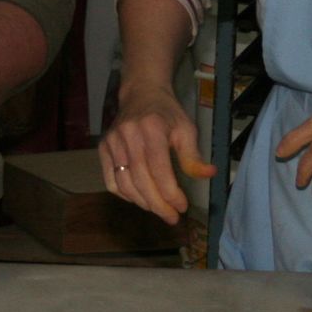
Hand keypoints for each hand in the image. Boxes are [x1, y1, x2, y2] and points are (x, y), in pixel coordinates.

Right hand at [99, 84, 214, 223]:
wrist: (141, 94)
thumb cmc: (167, 113)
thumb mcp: (186, 129)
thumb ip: (193, 155)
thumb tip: (208, 174)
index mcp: (151, 129)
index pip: (159, 169)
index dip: (170, 193)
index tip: (182, 207)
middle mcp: (128, 135)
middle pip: (141, 180)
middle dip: (158, 204)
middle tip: (172, 217)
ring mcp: (112, 142)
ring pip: (124, 184)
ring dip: (143, 203)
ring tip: (159, 210)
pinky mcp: (103, 148)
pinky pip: (111, 181)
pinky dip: (125, 195)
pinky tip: (140, 199)